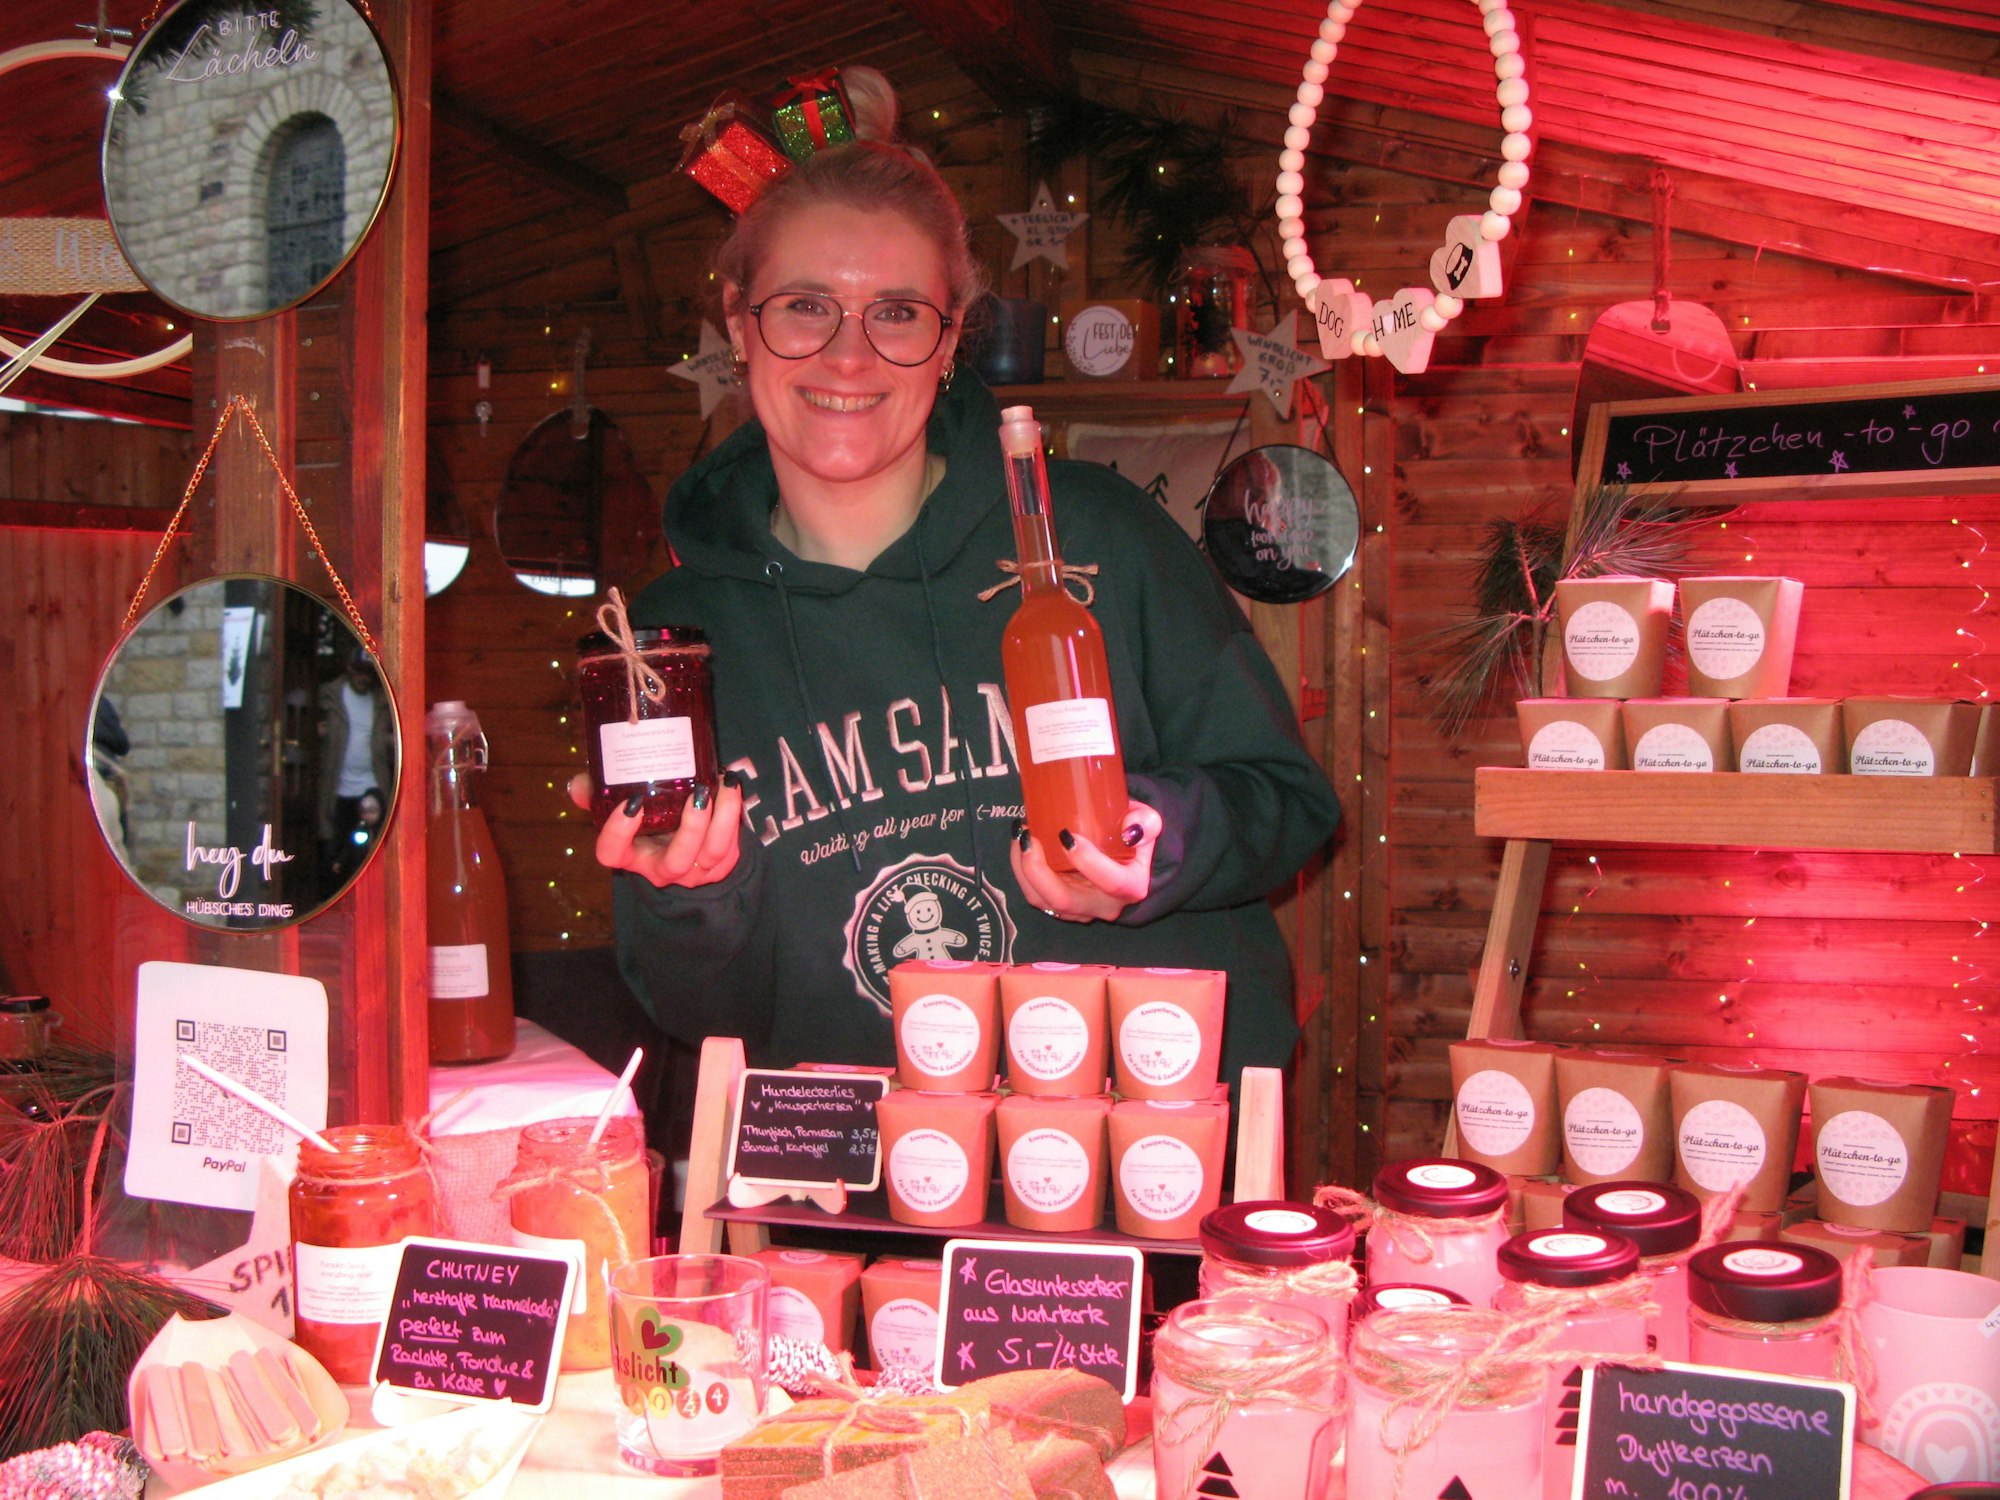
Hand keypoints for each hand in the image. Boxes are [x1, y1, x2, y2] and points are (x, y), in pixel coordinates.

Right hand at [568, 773, 743, 888]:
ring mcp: (693, 870)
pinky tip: (730, 786)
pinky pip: (731, 844)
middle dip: (690, 829)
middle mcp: (660, 868)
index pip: (612, 854)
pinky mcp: (720, 864)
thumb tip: (579, 785)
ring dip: (721, 819)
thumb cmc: (647, 820)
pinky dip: (733, 813)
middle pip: (675, 861)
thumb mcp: (622, 809)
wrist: (685, 842)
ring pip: (711, 853)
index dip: (617, 833)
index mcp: (629, 854)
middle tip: (696, 794)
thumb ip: (598, 795)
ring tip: (721, 786)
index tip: (631, 804)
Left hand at [1010, 801, 1162, 922]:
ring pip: (1041, 899)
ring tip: (1020, 833)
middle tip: (1028, 835)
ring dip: (1023, 868)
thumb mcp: (1148, 823)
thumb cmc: (1133, 835)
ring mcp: (1078, 909)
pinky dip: (1021, 869)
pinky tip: (1019, 842)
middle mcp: (1103, 905)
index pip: (1111, 882)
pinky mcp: (1060, 905)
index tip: (1067, 834)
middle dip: (1038, 870)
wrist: (1125, 855)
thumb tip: (1131, 828)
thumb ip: (1146, 822)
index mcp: (1130, 887)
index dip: (1088, 862)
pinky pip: (1034, 893)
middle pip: (1063, 900)